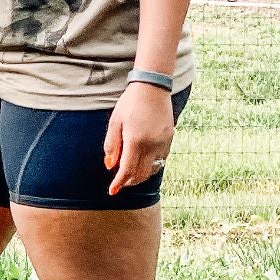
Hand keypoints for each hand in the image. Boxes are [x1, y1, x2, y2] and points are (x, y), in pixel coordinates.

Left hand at [103, 82, 174, 196]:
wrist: (152, 88)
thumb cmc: (130, 103)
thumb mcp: (115, 122)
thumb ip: (112, 146)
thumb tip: (110, 166)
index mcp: (136, 140)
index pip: (127, 170)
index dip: (119, 183)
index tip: (112, 191)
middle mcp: (152, 144)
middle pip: (141, 174)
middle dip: (130, 182)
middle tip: (120, 183)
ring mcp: (163, 142)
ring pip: (153, 169)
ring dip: (141, 175)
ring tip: (130, 174)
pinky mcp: (170, 139)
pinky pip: (160, 159)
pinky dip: (151, 165)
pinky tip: (143, 162)